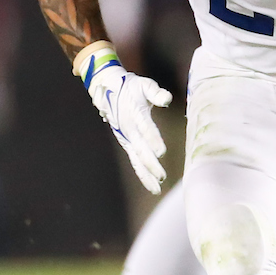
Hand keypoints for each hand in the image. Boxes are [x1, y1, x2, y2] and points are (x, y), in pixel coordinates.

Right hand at [79, 51, 171, 193]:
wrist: (108, 90)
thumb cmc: (131, 87)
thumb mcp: (144, 85)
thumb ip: (156, 93)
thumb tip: (168, 99)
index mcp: (135, 115)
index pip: (146, 129)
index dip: (153, 140)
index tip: (161, 152)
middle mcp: (130, 130)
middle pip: (141, 150)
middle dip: (151, 164)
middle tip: (162, 176)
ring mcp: (127, 139)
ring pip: (137, 160)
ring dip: (146, 174)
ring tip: (157, 189)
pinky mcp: (127, 143)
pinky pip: (135, 161)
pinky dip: (142, 173)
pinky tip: (151, 185)